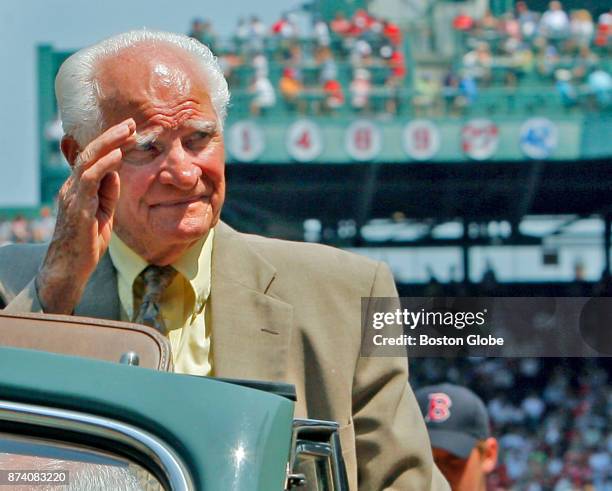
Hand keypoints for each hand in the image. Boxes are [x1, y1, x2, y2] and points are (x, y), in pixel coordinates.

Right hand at [37, 119, 135, 313]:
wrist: (70, 267)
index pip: (93, 158)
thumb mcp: (103, 212)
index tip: (130, 131)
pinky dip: (104, 165)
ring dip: (110, 144)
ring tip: (128, 131)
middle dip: (111, 136)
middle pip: (90, 153)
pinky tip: (118, 155)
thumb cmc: (87, 241)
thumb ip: (108, 191)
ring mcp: (73, 196)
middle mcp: (72, 187)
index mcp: (78, 187)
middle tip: (131, 123)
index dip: (110, 142)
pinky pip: (89, 180)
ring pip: (88, 161)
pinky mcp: (78, 207)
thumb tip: (115, 171)